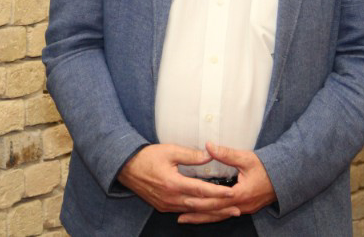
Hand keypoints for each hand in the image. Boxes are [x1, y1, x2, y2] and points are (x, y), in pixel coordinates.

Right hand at [117, 144, 237, 216]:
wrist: (125, 167)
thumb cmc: (147, 156)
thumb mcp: (169, 151)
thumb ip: (191, 155)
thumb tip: (209, 155)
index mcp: (173, 183)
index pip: (201, 190)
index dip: (218, 192)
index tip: (233, 193)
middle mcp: (171, 198)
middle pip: (200, 205)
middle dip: (220, 208)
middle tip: (237, 209)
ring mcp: (166, 204)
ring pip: (193, 211)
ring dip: (211, 212)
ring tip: (227, 212)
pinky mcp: (163, 206)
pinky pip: (183, 211)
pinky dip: (197, 211)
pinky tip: (207, 211)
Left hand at [177, 142, 276, 224]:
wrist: (284, 178)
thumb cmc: (265, 167)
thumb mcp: (246, 158)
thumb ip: (226, 153)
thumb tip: (208, 146)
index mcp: (241, 193)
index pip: (217, 200)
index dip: (201, 201)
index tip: (186, 200)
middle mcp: (241, 205)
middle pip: (216, 212)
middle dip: (197, 214)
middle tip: (179, 216)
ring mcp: (243, 209)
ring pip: (220, 216)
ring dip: (202, 218)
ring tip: (185, 219)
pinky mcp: (244, 209)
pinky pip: (225, 215)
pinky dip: (212, 216)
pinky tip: (202, 216)